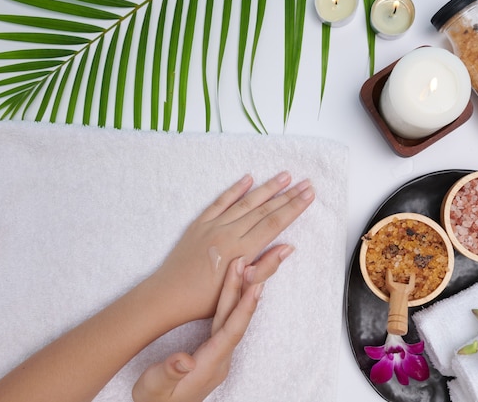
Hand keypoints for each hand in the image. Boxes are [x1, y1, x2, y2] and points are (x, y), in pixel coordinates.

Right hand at [132, 249, 282, 401]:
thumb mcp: (153, 389)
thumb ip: (169, 373)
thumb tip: (184, 361)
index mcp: (209, 366)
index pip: (230, 333)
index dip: (243, 309)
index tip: (255, 287)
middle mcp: (219, 360)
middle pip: (235, 320)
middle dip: (243, 290)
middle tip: (250, 263)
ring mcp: (218, 356)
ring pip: (232, 320)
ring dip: (240, 293)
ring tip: (248, 268)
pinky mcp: (213, 353)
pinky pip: (227, 323)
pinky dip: (232, 304)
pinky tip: (237, 289)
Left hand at [148, 171, 313, 324]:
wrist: (168, 296)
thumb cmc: (205, 301)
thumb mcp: (240, 290)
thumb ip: (266, 268)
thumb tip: (289, 248)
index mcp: (241, 251)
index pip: (274, 223)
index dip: (294, 208)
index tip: (309, 195)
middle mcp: (229, 233)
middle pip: (265, 209)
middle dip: (288, 195)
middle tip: (306, 183)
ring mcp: (213, 226)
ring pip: (246, 202)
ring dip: (267, 188)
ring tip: (285, 176)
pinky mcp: (200, 224)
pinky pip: (221, 202)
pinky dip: (235, 189)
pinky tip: (248, 179)